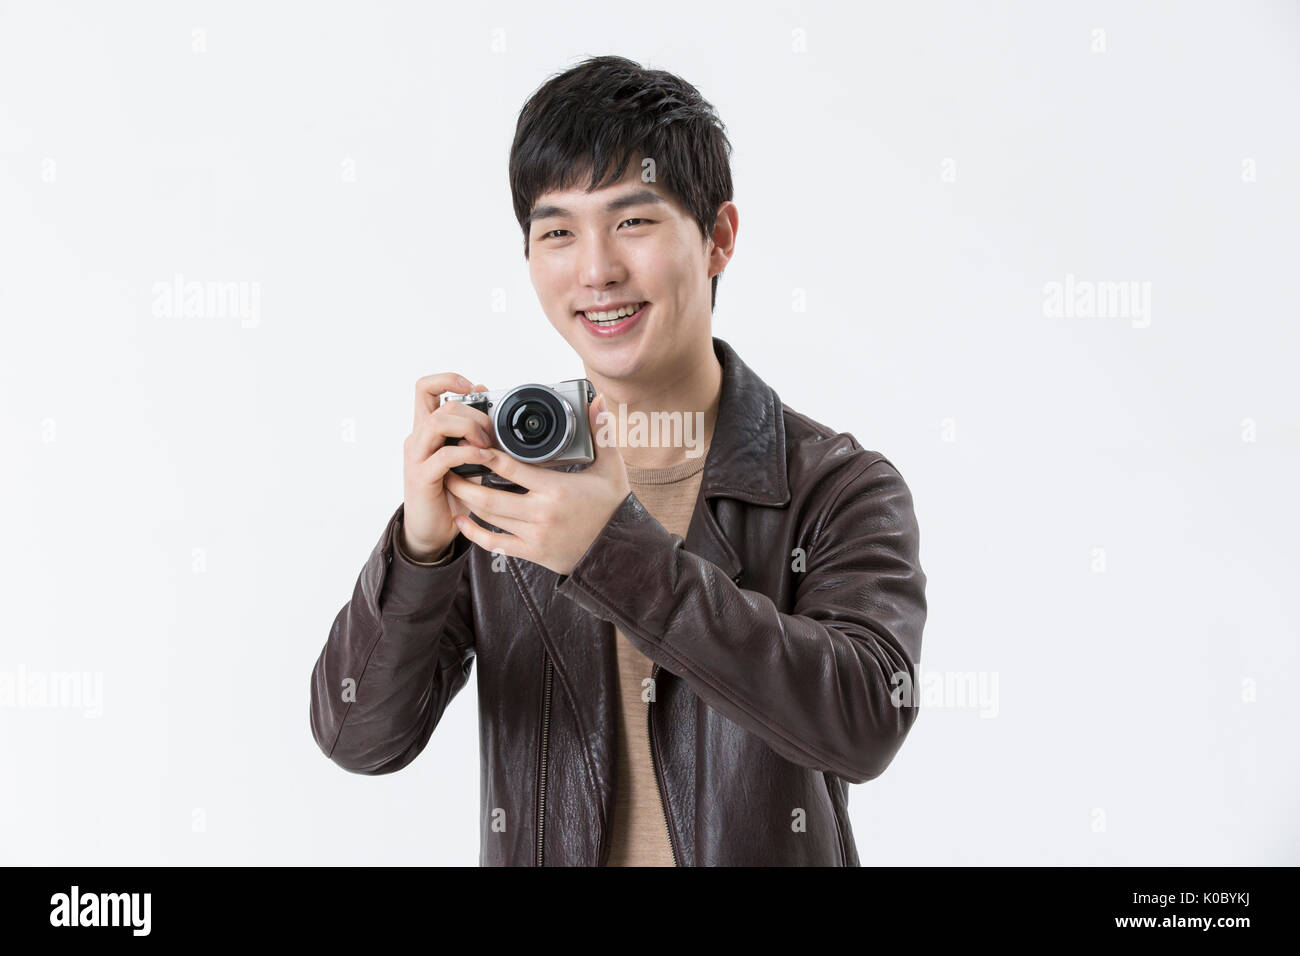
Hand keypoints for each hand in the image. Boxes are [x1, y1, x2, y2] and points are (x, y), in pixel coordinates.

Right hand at [401, 372, 495, 560]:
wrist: (433, 530)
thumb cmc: (450, 493)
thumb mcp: (466, 458)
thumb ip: (473, 433)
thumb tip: (489, 405)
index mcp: (426, 430)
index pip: (425, 388)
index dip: (448, 379)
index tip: (472, 387)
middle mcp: (417, 439)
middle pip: (441, 405)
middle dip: (473, 412)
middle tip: (491, 431)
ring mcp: (417, 457)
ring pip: (438, 422)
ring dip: (469, 428)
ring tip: (486, 443)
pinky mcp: (422, 477)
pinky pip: (445, 455)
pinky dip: (468, 453)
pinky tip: (484, 459)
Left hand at [442, 393, 630, 575]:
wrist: (618, 550)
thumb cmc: (613, 507)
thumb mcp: (610, 468)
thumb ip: (601, 432)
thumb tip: (598, 399)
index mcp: (557, 489)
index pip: (511, 469)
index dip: (485, 456)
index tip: (468, 444)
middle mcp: (542, 514)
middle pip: (490, 497)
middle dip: (464, 481)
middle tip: (449, 464)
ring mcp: (535, 536)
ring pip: (489, 518)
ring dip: (466, 501)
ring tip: (452, 484)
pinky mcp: (532, 553)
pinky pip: (495, 544)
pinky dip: (473, 533)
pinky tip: (461, 519)